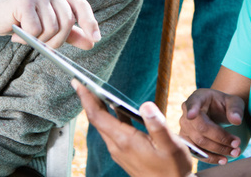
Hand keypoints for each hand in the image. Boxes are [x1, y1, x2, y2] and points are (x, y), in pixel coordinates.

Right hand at [0, 0, 98, 49]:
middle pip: (67, 21)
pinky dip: (27, 38)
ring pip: (53, 28)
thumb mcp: (48, 26)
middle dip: (57, 40)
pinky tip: (17, 33)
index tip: (96, 39)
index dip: (90, 22)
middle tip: (42, 46)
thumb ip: (70, 33)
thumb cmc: (19, 20)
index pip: (81, 5)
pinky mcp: (25, 0)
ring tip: (26, 37)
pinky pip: (36, 30)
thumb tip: (91, 43)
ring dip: (40, 40)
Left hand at [73, 80, 193, 176]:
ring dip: (97, 109)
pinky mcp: (124, 154)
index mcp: (125, 141)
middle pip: (96, 120)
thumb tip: (145, 105)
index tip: (78, 83)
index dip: (87, 98)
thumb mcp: (171, 145)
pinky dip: (109, 118)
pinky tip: (116, 111)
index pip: (97, 116)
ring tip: (96, 93)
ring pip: (103, 127)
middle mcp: (118, 147)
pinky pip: (111, 132)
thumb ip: (157, 125)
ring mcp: (119, 152)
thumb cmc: (173, 168)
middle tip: (82, 83)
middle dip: (88, 100)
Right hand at [179, 88, 243, 164]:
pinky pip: (196, 152)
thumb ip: (235, 109)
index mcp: (198, 97)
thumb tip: (236, 120)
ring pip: (199, 142)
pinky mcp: (186, 141)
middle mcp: (186, 112)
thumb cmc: (224, 104)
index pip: (193, 102)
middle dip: (220, 138)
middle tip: (237, 144)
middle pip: (201, 128)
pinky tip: (222, 160)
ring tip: (234, 153)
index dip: (192, 109)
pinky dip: (210, 158)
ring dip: (217, 150)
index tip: (192, 115)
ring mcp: (184, 128)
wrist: (216, 112)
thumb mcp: (233, 101)